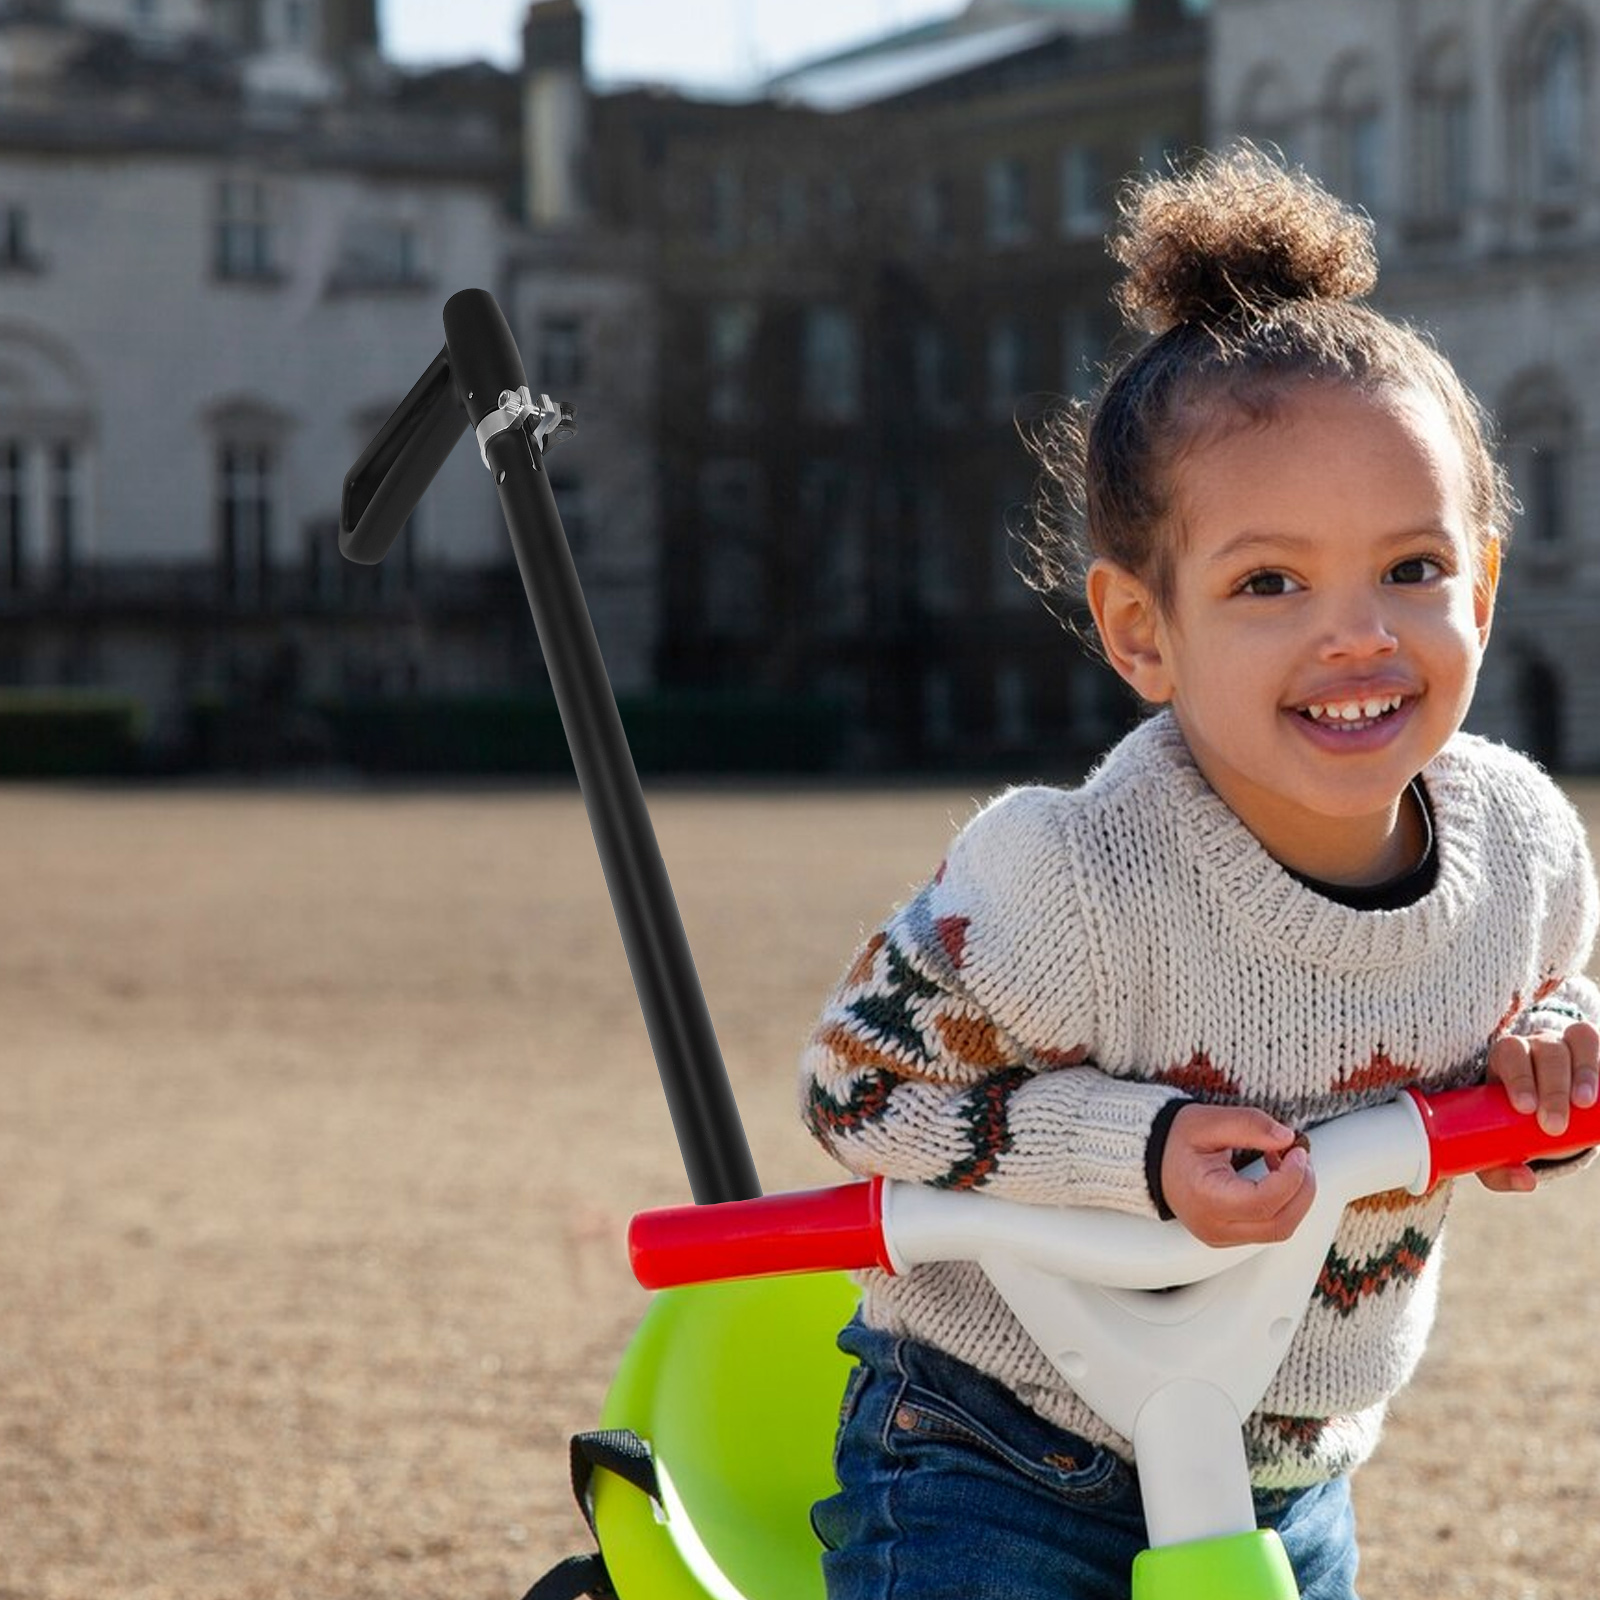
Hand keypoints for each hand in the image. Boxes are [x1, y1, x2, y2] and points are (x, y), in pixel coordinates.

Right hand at [1160, 1104, 1315, 1246]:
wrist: (1150, 1159)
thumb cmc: (1175, 1141)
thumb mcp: (1208, 1121)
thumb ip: (1249, 1124)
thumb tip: (1287, 1137)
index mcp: (1205, 1198)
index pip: (1263, 1202)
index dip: (1291, 1177)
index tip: (1298, 1151)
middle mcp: (1213, 1227)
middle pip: (1279, 1224)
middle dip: (1302, 1190)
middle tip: (1302, 1157)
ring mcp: (1221, 1237)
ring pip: (1279, 1230)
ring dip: (1296, 1198)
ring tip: (1289, 1165)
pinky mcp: (1228, 1237)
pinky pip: (1269, 1229)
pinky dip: (1283, 1204)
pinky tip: (1276, 1178)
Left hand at [1479, 1021, 1599, 1193]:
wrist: (1546, 1108)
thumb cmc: (1515, 1123)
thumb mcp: (1500, 1145)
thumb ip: (1501, 1169)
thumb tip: (1526, 1181)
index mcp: (1508, 1057)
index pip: (1509, 1052)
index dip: (1517, 1076)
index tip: (1525, 1109)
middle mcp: (1539, 1044)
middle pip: (1546, 1050)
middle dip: (1552, 1087)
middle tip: (1554, 1125)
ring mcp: (1571, 1043)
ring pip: (1579, 1038)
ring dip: (1584, 1070)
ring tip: (1585, 1104)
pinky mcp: (1598, 1051)